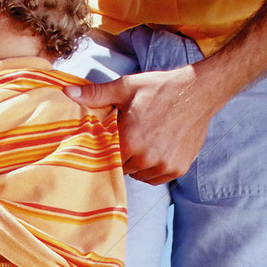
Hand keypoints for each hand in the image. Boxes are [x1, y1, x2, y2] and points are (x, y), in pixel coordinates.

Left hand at [66, 64, 220, 184]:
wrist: (199, 91)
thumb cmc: (160, 88)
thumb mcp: (126, 88)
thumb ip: (96, 95)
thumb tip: (67, 93)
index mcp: (130, 140)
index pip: (106, 159)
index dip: (106, 150)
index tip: (110, 141)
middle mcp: (146, 158)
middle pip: (123, 168)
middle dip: (123, 156)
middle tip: (130, 137)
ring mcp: (164, 165)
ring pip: (140, 175)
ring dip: (138, 164)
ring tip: (145, 142)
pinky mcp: (178, 169)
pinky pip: (157, 178)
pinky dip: (154, 168)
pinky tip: (157, 149)